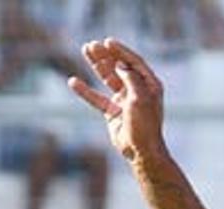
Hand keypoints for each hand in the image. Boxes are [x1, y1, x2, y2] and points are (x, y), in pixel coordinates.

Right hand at [68, 38, 165, 164]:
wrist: (141, 152)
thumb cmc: (145, 126)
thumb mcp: (140, 99)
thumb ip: (131, 79)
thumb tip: (120, 64)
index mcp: (150, 85)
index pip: (134, 63)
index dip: (121, 51)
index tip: (108, 41)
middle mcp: (138, 91)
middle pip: (119, 67)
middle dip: (106, 55)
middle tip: (91, 45)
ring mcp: (124, 101)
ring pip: (108, 79)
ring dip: (96, 65)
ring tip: (85, 50)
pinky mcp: (113, 112)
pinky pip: (97, 98)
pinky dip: (85, 91)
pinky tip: (73, 82)